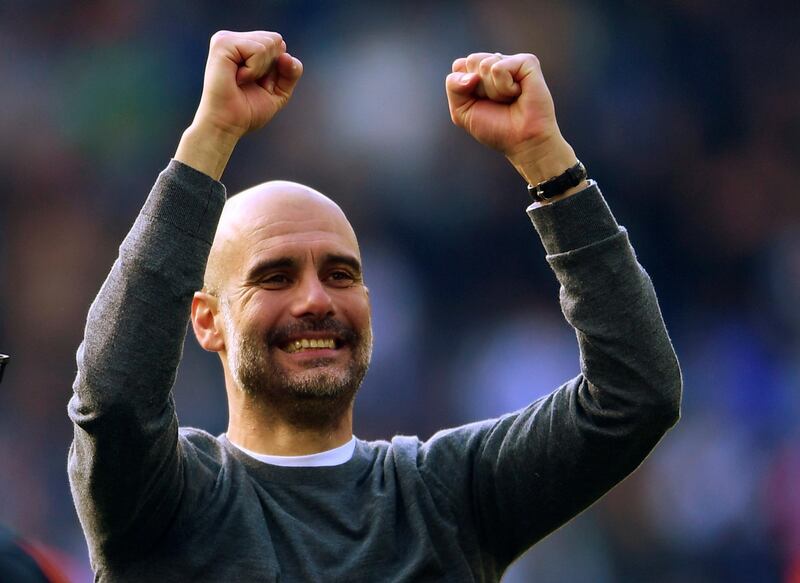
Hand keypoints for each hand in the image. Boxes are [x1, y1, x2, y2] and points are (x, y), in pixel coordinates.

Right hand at [196, 30, 302, 137]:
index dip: (277, 69)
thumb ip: (292, 72)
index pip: (279, 44)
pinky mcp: (222, 43)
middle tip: (248, 83)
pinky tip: (237, 78)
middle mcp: (234, 39)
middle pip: (276, 40)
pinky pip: (257, 49)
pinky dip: (254, 69)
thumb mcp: (280, 91)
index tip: (257, 84)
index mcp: (245, 46)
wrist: (227, 125)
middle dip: (270, 68)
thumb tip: (286, 55)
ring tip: (241, 81)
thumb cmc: (247, 111)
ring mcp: (226, 39)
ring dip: (261, 70)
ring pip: (268, 43)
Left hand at [446, 52, 580, 189]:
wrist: (522, 141)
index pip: (459, 66)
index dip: (463, 88)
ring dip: (493, 91)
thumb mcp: (462, 110)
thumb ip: (453, 86)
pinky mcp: (527, 62)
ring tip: (509, 99)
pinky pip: (499, 67)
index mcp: (481, 72)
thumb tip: (473, 75)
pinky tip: (518, 94)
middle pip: (471, 61)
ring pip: (484, 65)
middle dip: (478, 89)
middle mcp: (497, 63)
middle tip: (497, 102)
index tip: (480, 103)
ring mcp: (512, 62)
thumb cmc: (494, 127)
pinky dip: (505, 87)